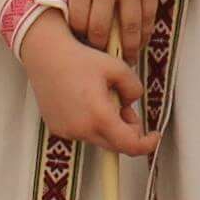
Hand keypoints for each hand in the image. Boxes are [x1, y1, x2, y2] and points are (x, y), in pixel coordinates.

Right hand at [18, 15, 159, 154]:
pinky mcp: (57, 128)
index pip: (130, 145)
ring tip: (100, 98)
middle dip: (127, 130)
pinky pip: (82, 133)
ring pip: (99, 139)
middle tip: (124, 105)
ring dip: (108, 126)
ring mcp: (67, 131)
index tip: (153, 136)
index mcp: (99, 116)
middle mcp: (82, 130)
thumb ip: (135, 88)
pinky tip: (84, 101)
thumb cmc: (79, 58)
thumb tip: (132, 103)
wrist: (46, 54)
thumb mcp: (118, 67)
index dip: (147, 144)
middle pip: (116, 144)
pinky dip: (90, 123)